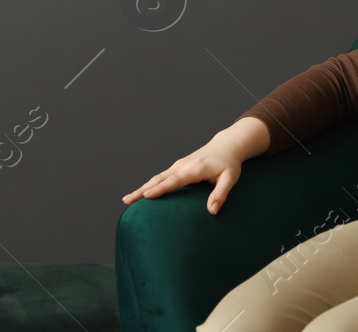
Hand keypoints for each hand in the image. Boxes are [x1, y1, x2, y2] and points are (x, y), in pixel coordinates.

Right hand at [122, 131, 249, 214]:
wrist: (226, 146)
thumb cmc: (229, 164)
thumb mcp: (230, 179)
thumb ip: (221, 194)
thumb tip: (212, 211)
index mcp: (195, 169)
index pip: (175, 180)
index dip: (161, 188)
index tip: (146, 196)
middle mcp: (184, 165)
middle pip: (159, 178)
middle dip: (142, 189)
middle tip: (127, 201)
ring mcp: (179, 165)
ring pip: (157, 177)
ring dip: (142, 187)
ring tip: (127, 199)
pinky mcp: (178, 167)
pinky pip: (161, 176)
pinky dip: (149, 184)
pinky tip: (141, 194)